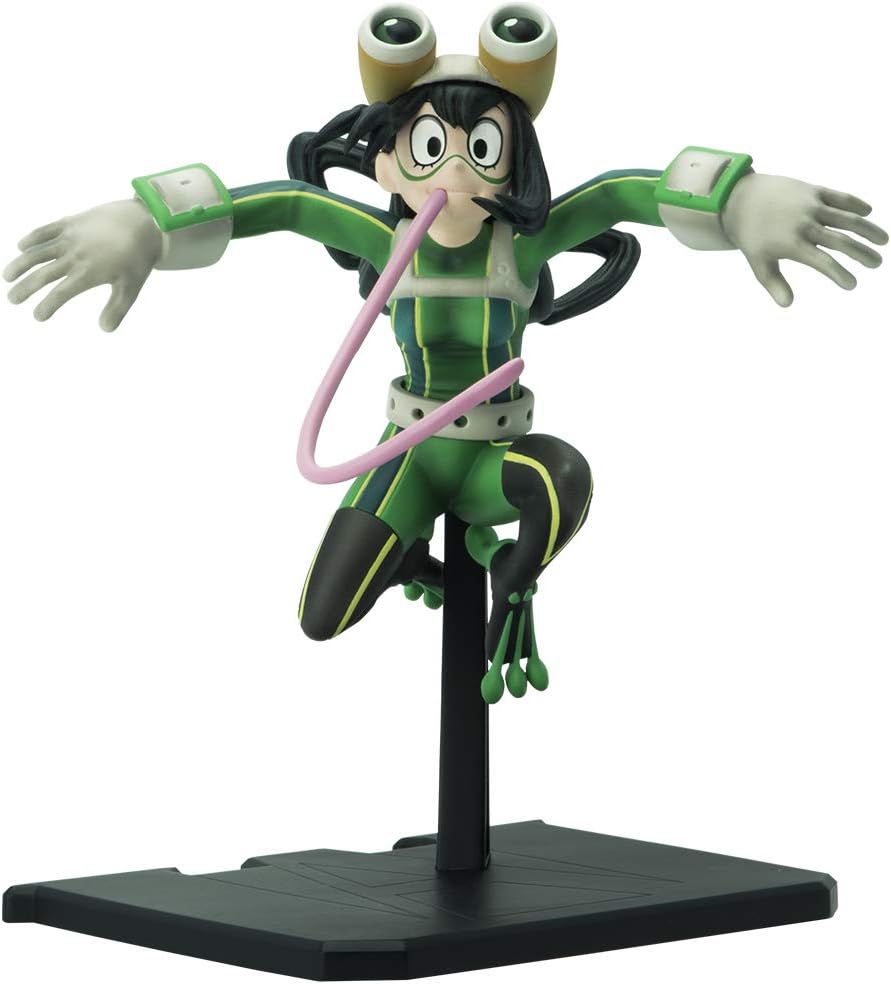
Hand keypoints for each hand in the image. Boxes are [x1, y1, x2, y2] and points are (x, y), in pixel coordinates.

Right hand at [4, 199, 162, 330]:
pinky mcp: (71, 222)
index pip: (60, 294)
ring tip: (7, 276)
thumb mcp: (131, 287)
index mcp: (87, 274)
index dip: (47, 306)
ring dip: (20, 264)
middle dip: (25, 289)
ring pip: (38, 252)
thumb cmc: (138, 258)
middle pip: (43, 275)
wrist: (143, 223)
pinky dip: (32, 238)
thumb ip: (117, 309)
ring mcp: (70, 238)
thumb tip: (104, 329)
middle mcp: (74, 256)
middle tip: (12, 300)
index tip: (38, 316)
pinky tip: (21, 246)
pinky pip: (46, 230)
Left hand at [721, 173, 887, 305]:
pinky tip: (867, 213)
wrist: (741, 199)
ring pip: (847, 218)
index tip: (852, 285)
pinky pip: (840, 197)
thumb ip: (774, 284)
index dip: (839, 274)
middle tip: (876, 264)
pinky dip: (855, 204)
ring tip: (883, 241)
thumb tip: (788, 305)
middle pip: (841, 240)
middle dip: (862, 253)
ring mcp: (811, 205)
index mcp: (792, 244)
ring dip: (867, 229)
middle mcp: (805, 224)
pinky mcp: (813, 190)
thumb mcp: (758, 263)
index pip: (823, 262)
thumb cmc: (751, 236)